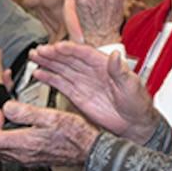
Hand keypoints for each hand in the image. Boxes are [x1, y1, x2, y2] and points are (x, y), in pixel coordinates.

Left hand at [0, 100, 98, 167]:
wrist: (90, 150)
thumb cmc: (75, 135)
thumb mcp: (50, 116)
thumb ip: (25, 112)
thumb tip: (7, 107)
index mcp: (22, 143)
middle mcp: (21, 154)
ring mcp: (26, 158)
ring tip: (1, 115)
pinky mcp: (32, 158)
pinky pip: (10, 151)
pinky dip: (5, 137)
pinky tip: (13, 127)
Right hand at [30, 41, 157, 143]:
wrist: (134, 124)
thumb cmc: (137, 103)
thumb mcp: (132, 86)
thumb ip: (120, 72)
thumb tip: (116, 56)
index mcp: (105, 65)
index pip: (85, 53)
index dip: (71, 49)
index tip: (58, 47)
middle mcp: (92, 71)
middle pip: (69, 58)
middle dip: (54, 54)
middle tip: (39, 50)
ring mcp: (83, 82)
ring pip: (62, 69)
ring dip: (48, 62)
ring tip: (34, 57)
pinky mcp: (77, 95)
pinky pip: (61, 84)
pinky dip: (49, 78)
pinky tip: (39, 73)